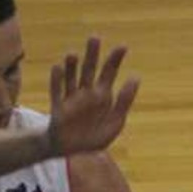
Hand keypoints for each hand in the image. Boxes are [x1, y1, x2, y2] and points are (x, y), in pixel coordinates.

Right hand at [47, 37, 139, 155]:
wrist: (75, 153)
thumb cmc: (96, 137)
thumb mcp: (116, 120)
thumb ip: (125, 100)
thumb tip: (136, 77)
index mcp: (103, 95)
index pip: (109, 72)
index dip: (115, 59)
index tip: (123, 47)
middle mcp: (87, 93)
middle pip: (89, 69)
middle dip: (92, 54)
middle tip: (95, 38)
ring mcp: (72, 99)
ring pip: (71, 78)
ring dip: (72, 66)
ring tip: (73, 55)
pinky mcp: (59, 109)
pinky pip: (56, 93)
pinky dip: (56, 81)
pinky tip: (57, 68)